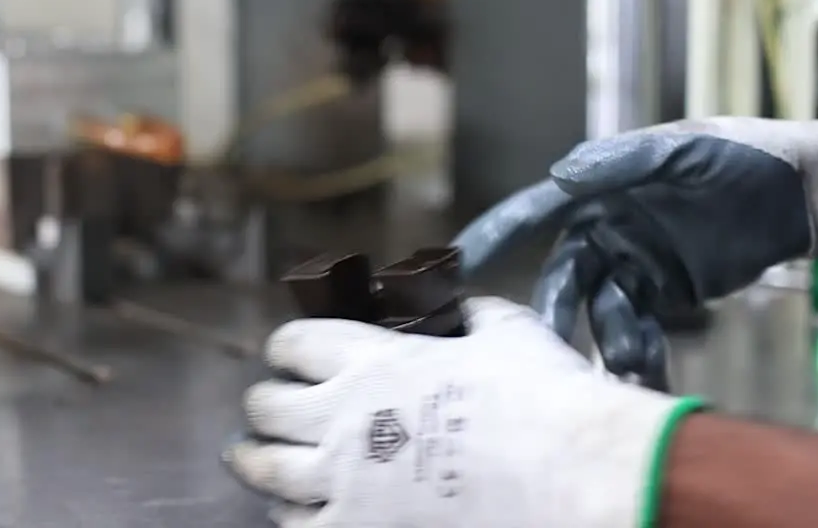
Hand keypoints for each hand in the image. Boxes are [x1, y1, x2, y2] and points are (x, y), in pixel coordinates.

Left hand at [224, 297, 700, 527]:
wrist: (568, 475)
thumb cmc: (543, 399)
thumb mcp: (506, 329)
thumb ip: (469, 314)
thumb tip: (460, 309)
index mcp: (372, 361)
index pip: (295, 344)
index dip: (286, 348)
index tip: (288, 355)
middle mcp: (343, 418)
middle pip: (268, 405)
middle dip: (266, 403)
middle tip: (268, 407)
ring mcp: (344, 482)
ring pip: (267, 468)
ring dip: (255, 459)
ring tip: (249, 458)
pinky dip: (289, 517)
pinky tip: (292, 514)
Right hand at [452, 117, 817, 383]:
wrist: (808, 195)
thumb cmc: (746, 155)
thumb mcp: (688, 149)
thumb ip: (625, 161)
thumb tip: (560, 176)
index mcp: (601, 187)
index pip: (536, 211)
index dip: (494, 235)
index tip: (458, 262)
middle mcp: (606, 226)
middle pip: (564, 277)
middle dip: (553, 317)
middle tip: (544, 357)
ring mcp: (634, 262)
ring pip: (600, 311)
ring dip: (606, 343)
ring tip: (624, 374)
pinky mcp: (665, 292)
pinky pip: (638, 327)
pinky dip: (639, 353)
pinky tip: (649, 377)